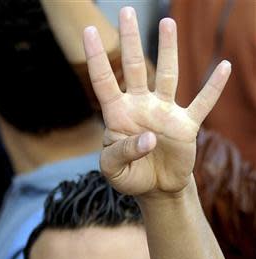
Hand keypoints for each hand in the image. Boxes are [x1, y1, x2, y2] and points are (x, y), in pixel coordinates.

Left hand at [83, 7, 230, 196]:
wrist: (155, 188)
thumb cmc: (130, 175)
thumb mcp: (114, 170)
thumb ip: (122, 153)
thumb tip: (149, 137)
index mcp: (118, 115)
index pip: (104, 81)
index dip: (96, 58)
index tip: (88, 31)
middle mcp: (141, 106)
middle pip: (135, 67)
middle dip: (130, 40)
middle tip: (127, 10)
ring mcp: (164, 113)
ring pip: (167, 75)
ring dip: (168, 50)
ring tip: (167, 23)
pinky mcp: (186, 126)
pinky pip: (202, 104)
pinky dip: (213, 88)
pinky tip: (223, 67)